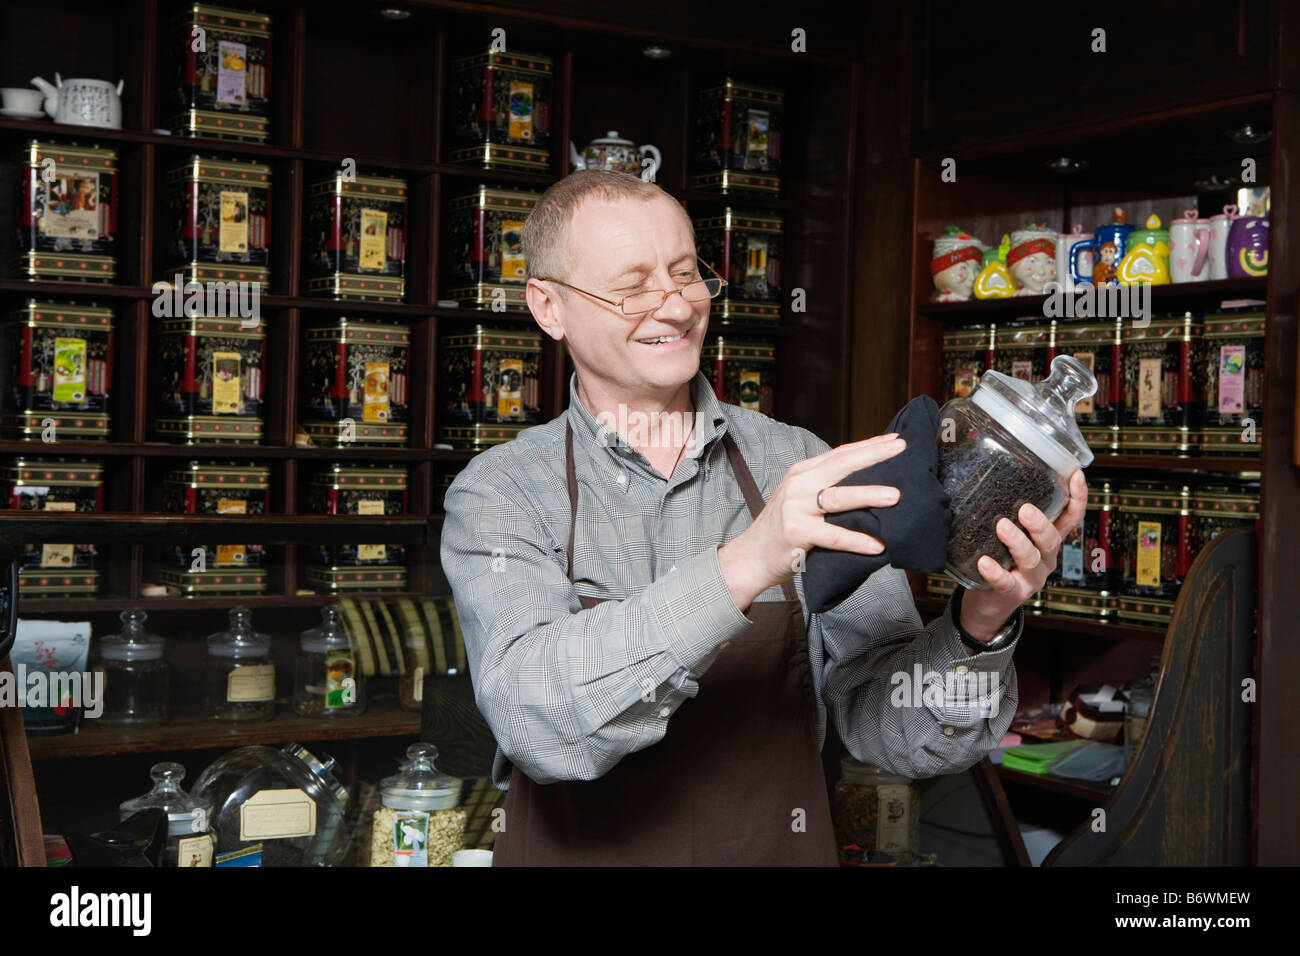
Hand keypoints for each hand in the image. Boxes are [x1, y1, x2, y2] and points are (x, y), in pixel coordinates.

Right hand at [718, 433, 906, 609]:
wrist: (751, 556)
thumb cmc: (783, 530)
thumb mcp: (801, 500)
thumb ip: (826, 488)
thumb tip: (869, 484)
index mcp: (802, 473)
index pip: (840, 453)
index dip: (869, 445)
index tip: (895, 439)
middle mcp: (798, 484)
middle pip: (840, 464)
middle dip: (873, 455)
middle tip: (900, 449)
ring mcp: (795, 508)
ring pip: (838, 497)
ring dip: (869, 495)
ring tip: (896, 496)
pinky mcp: (796, 532)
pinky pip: (833, 535)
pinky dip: (856, 540)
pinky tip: (876, 545)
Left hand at [960, 470, 1087, 640]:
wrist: (987, 603)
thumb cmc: (998, 559)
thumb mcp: (1010, 536)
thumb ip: (1007, 511)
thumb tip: (992, 471)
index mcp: (1047, 540)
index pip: (1070, 517)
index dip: (1078, 498)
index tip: (1075, 475)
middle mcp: (1045, 558)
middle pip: (1052, 539)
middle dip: (1041, 523)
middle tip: (1025, 509)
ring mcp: (1031, 578)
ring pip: (1031, 558)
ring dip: (1018, 541)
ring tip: (1002, 527)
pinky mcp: (1012, 593)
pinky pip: (1005, 582)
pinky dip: (995, 572)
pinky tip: (984, 562)